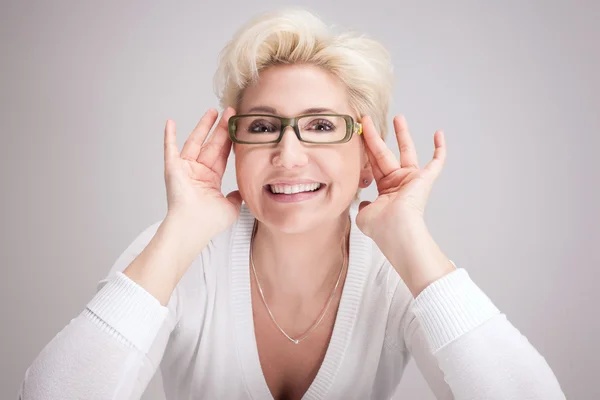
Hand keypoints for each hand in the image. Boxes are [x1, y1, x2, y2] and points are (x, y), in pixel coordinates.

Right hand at [163, 107, 241, 237]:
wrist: (193, 227)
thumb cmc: (209, 222)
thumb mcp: (231, 208)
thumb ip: (237, 197)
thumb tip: (240, 192)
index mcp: (210, 179)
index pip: (222, 155)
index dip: (230, 140)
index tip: (236, 127)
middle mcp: (197, 172)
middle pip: (212, 144)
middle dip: (221, 128)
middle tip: (229, 112)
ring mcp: (185, 169)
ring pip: (195, 142)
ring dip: (203, 126)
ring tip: (212, 111)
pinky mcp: (173, 169)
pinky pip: (170, 149)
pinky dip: (169, 136)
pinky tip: (170, 122)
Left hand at [356, 114, 446, 241]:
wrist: (397, 231)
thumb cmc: (382, 227)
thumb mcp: (364, 215)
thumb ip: (363, 205)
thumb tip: (364, 202)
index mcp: (385, 190)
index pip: (373, 164)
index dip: (365, 149)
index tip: (358, 134)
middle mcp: (398, 183)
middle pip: (384, 153)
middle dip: (375, 135)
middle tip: (367, 119)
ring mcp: (412, 180)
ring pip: (407, 151)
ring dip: (402, 134)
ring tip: (398, 117)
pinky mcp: (425, 178)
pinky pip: (437, 161)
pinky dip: (440, 148)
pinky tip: (439, 134)